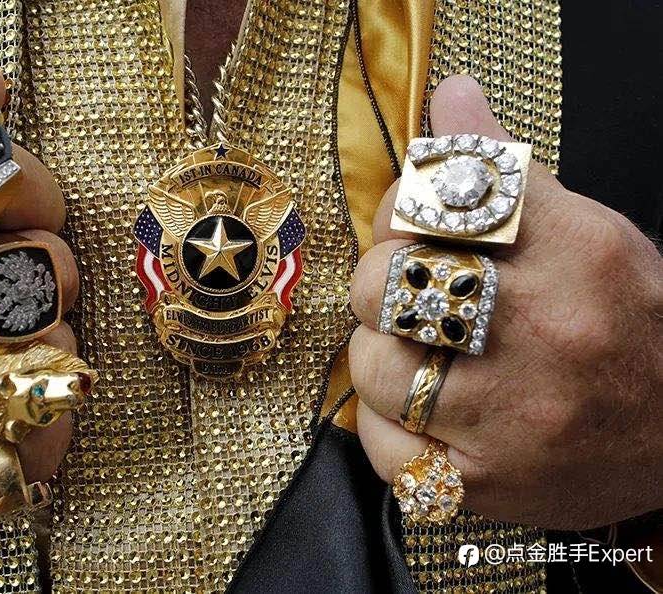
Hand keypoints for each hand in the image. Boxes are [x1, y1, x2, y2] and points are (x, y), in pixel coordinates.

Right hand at [0, 61, 79, 511]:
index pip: (7, 184)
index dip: (39, 196)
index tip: (21, 213)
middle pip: (49, 274)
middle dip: (48, 277)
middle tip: (12, 289)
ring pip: (56, 361)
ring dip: (46, 351)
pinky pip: (36, 451)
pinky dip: (42, 431)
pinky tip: (5, 411)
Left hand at [349, 75, 662, 528]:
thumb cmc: (630, 326)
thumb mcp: (588, 232)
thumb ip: (508, 167)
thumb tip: (451, 94)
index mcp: (573, 250)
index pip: (431, 198)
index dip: (400, 209)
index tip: (413, 227)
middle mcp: (541, 330)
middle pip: (380, 280)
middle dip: (378, 280)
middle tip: (408, 293)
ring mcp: (511, 417)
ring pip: (371, 365)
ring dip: (379, 355)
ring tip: (420, 356)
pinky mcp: (485, 484)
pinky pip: (383, 447)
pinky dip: (387, 428)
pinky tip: (425, 414)